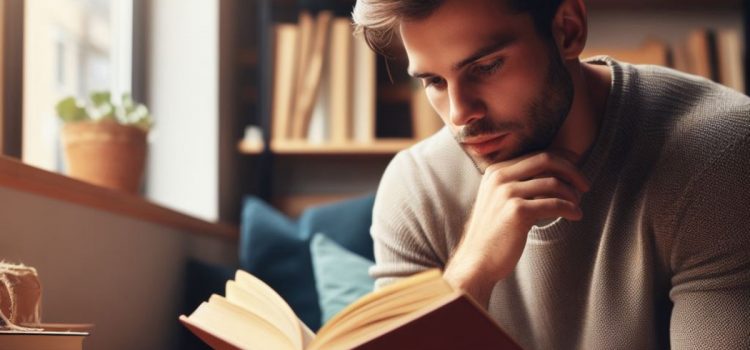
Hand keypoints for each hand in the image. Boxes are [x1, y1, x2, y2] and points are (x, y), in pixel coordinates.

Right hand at [443, 151, 589, 305]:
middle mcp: (499, 177)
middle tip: (585, 186)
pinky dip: (570, 209)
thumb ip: (519, 184)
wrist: (477, 261)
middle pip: (546, 160)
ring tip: (577, 205)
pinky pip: (554, 204)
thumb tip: (555, 175)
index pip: (536, 156)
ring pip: (553, 182)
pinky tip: (576, 215)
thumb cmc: (494, 233)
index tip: (575, 175)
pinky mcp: (517, 211)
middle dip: (571, 171)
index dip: (562, 163)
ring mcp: (506, 193)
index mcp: (495, 171)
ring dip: (572, 194)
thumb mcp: (499, 200)